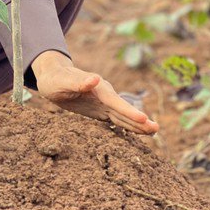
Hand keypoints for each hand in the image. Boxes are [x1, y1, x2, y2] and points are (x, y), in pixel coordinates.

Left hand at [32, 51, 158, 134]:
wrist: (53, 77)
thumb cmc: (56, 79)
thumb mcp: (63, 81)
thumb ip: (79, 82)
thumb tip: (96, 78)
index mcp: (98, 89)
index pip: (115, 102)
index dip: (129, 111)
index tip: (143, 118)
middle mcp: (105, 95)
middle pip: (124, 109)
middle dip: (139, 120)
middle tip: (156, 129)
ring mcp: (104, 102)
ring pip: (123, 115)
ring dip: (138, 124)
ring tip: (154, 131)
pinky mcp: (101, 110)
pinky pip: (118, 119)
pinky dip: (129, 125)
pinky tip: (140, 131)